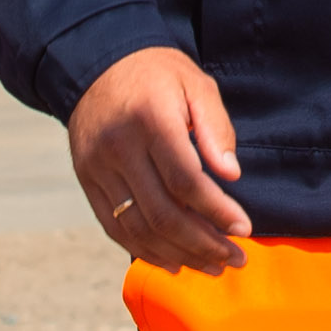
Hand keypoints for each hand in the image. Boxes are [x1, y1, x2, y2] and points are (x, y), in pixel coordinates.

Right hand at [70, 44, 250, 271]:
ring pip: (137, 229)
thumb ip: (216, 128)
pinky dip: (145, 251)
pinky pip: (115, 227)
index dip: (217, 211)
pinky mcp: (86, 181)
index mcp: (150, 119)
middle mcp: (118, 148)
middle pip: (162, 213)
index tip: (243, 229)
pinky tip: (174, 262)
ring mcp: (97, 168)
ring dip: (178, 255)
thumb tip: (231, 175)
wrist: (98, 64)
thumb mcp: (196, 84)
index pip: (186, 180)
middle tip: (234, 259)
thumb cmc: (158, 75)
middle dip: (202, 244)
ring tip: (211, 266)